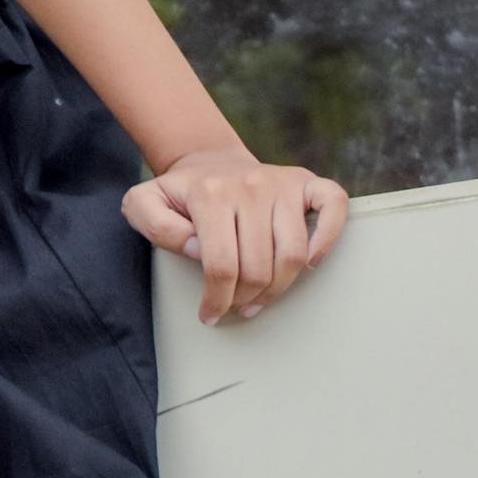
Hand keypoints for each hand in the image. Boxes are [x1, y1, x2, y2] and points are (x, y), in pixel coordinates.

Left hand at [121, 142, 348, 324]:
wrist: (208, 162)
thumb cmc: (179, 195)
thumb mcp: (144, 205)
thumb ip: (157, 227)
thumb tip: (200, 249)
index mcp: (209, 193)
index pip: (220, 266)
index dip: (216, 300)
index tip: (210, 315)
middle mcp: (249, 185)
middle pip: (259, 267)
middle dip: (245, 298)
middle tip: (234, 306)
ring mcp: (281, 183)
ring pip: (294, 254)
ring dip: (279, 287)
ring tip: (260, 296)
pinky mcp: (306, 182)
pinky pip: (333, 206)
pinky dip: (328, 238)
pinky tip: (311, 262)